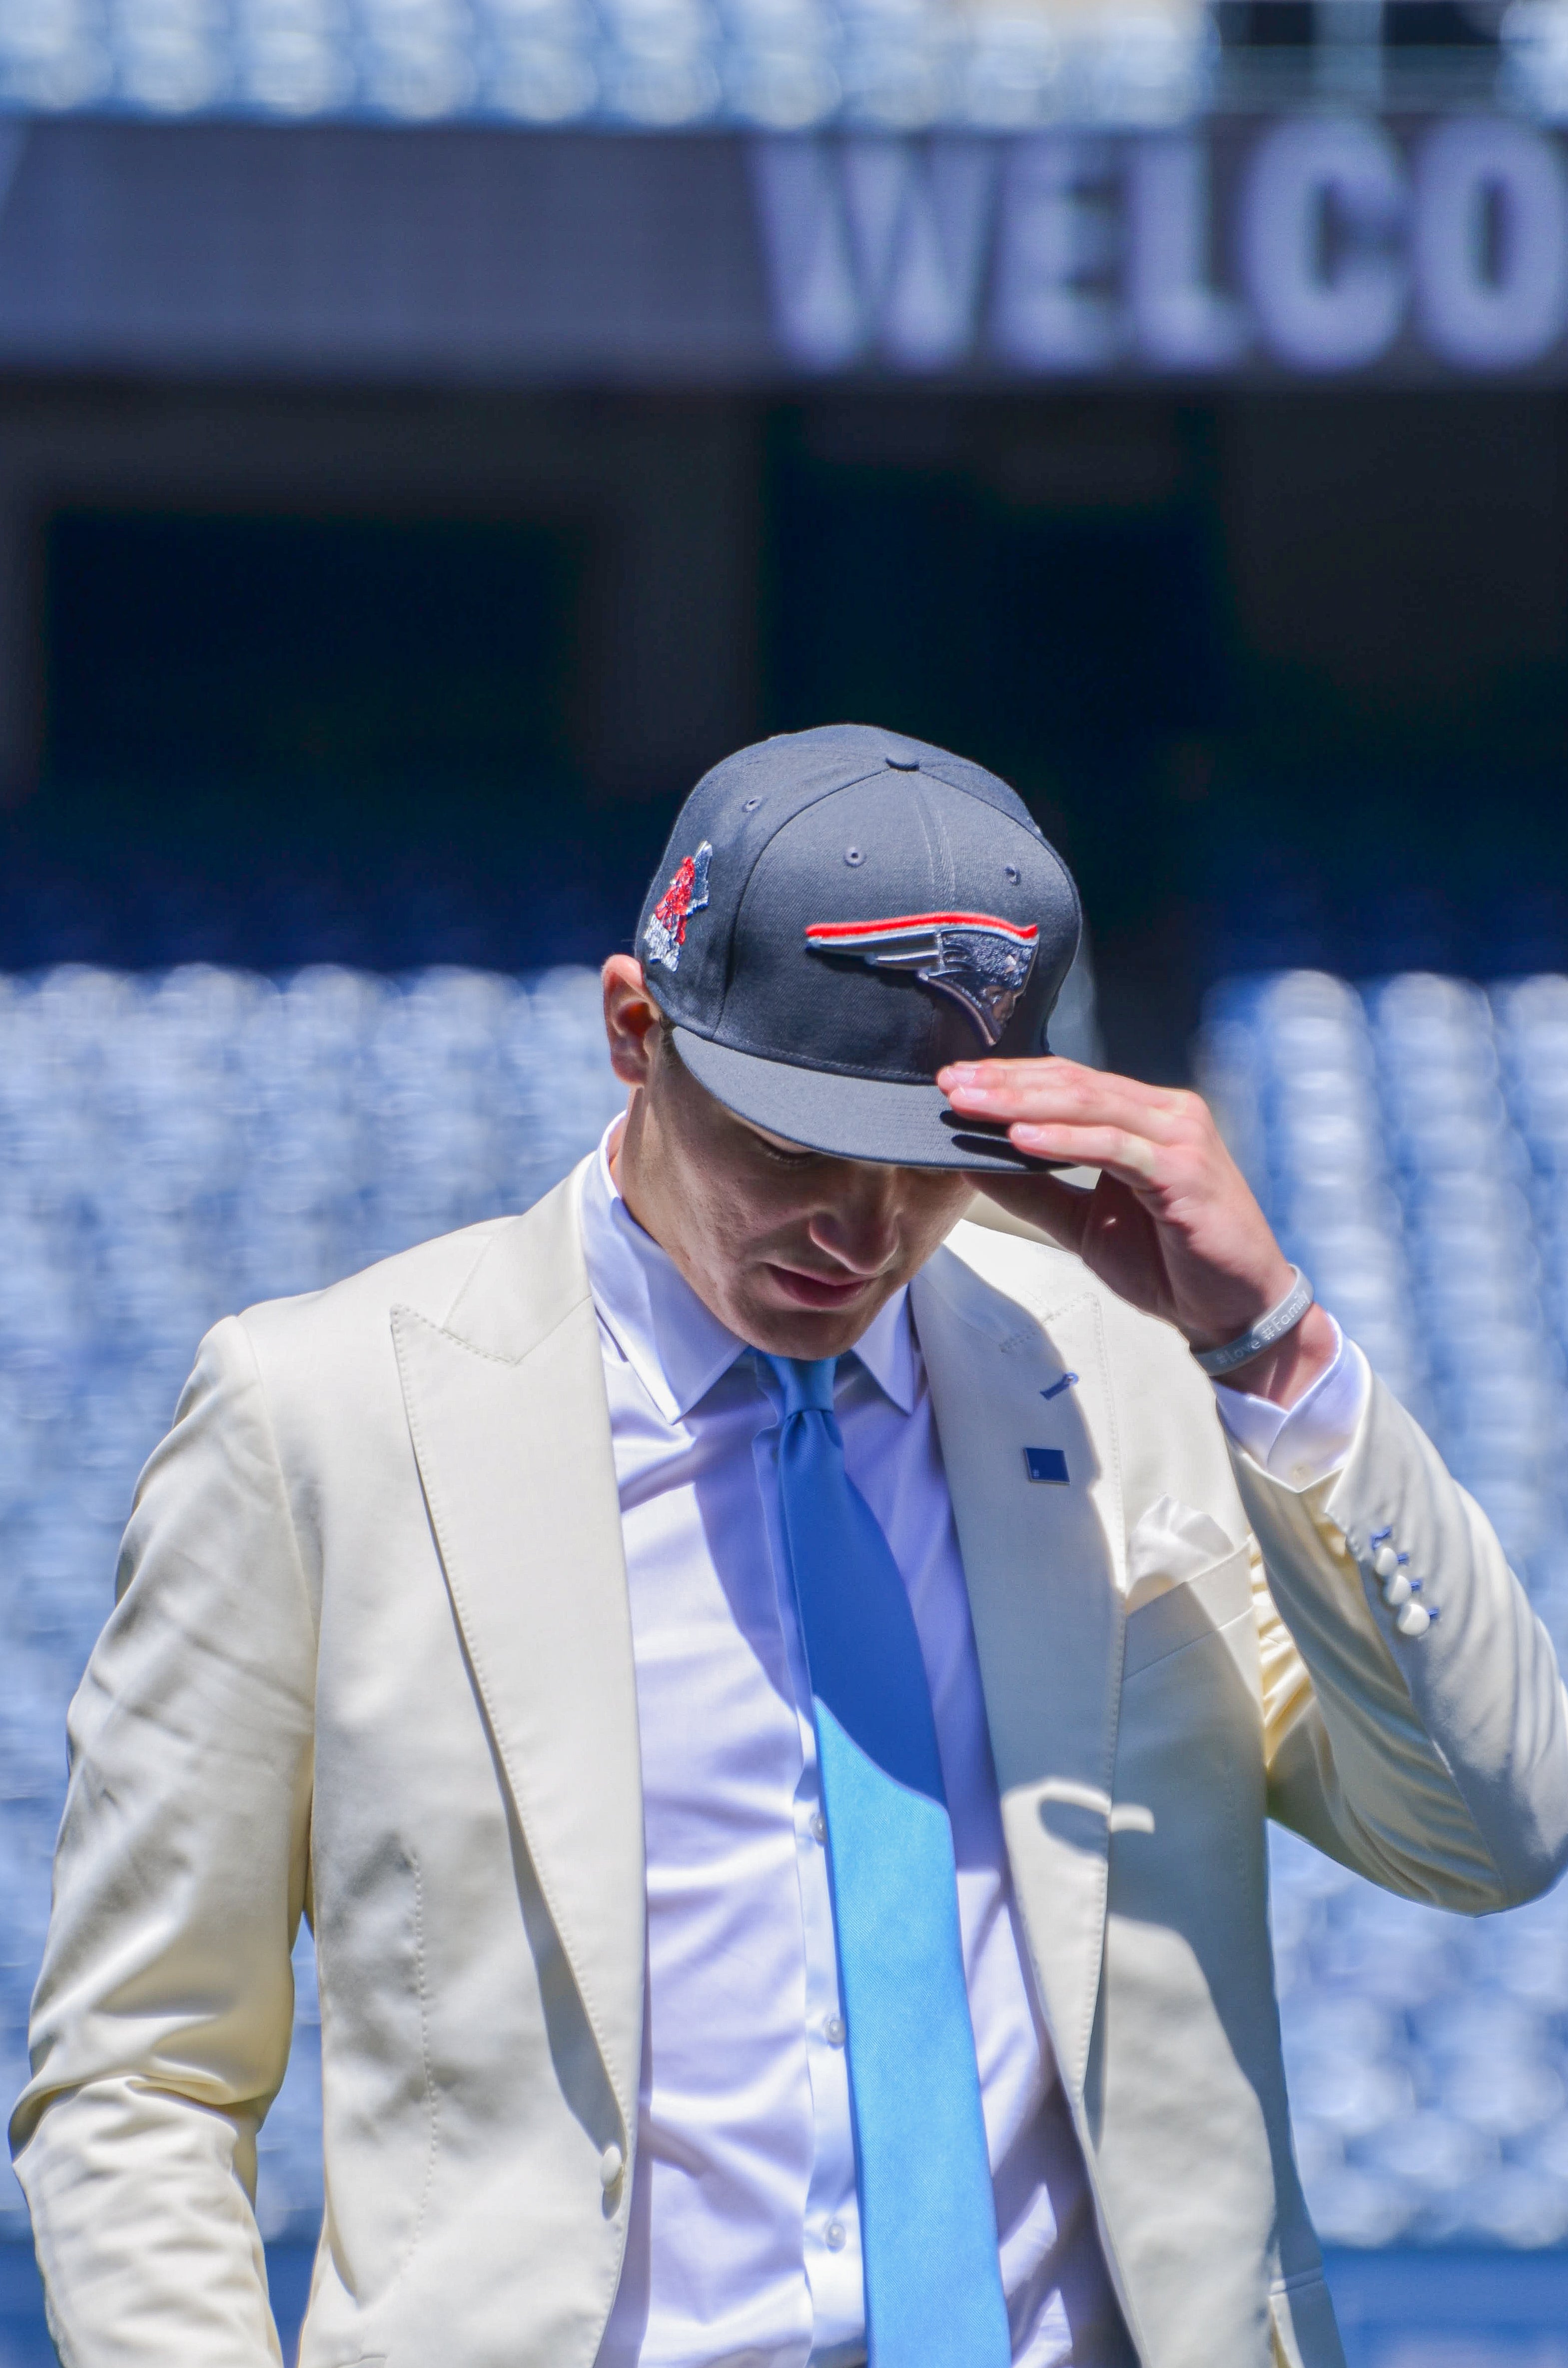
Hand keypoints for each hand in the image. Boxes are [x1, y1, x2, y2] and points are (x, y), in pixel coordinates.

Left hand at [938, 1056, 1336, 1407]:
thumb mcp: (1083, 1225)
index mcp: (1145, 1116)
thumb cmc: (1168, 1263)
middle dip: (1005, 1083)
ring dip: (1023, 1103)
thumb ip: (1034, 1192)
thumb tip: (974, 1164)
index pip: (1068, 1081)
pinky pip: (1115, 1147)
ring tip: (970, 1104)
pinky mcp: (1184, 1171)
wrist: (1233, 1309)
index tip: (954, 1080)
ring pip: (1090, 1105)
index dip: (1009, 1078)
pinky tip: (1020, 1139)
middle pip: (1073, 1083)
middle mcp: (1167, 1114)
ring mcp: (1179, 1138)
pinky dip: (1065, 1141)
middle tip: (949, 1083)